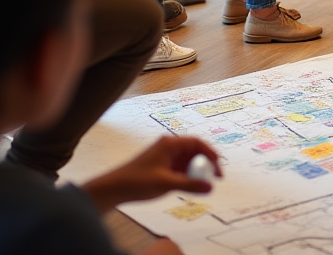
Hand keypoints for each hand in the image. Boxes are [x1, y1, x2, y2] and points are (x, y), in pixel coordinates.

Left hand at [82, 136, 220, 211]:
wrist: (114, 189)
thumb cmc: (138, 181)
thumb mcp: (166, 183)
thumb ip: (189, 184)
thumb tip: (211, 186)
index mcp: (170, 144)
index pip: (197, 143)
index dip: (210, 154)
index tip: (218, 168)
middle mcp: (169, 147)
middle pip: (194, 151)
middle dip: (205, 164)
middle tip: (214, 178)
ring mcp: (165, 157)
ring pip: (187, 161)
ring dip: (196, 171)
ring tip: (203, 185)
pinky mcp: (161, 166)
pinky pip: (180, 168)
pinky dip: (187, 176)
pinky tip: (190, 186)